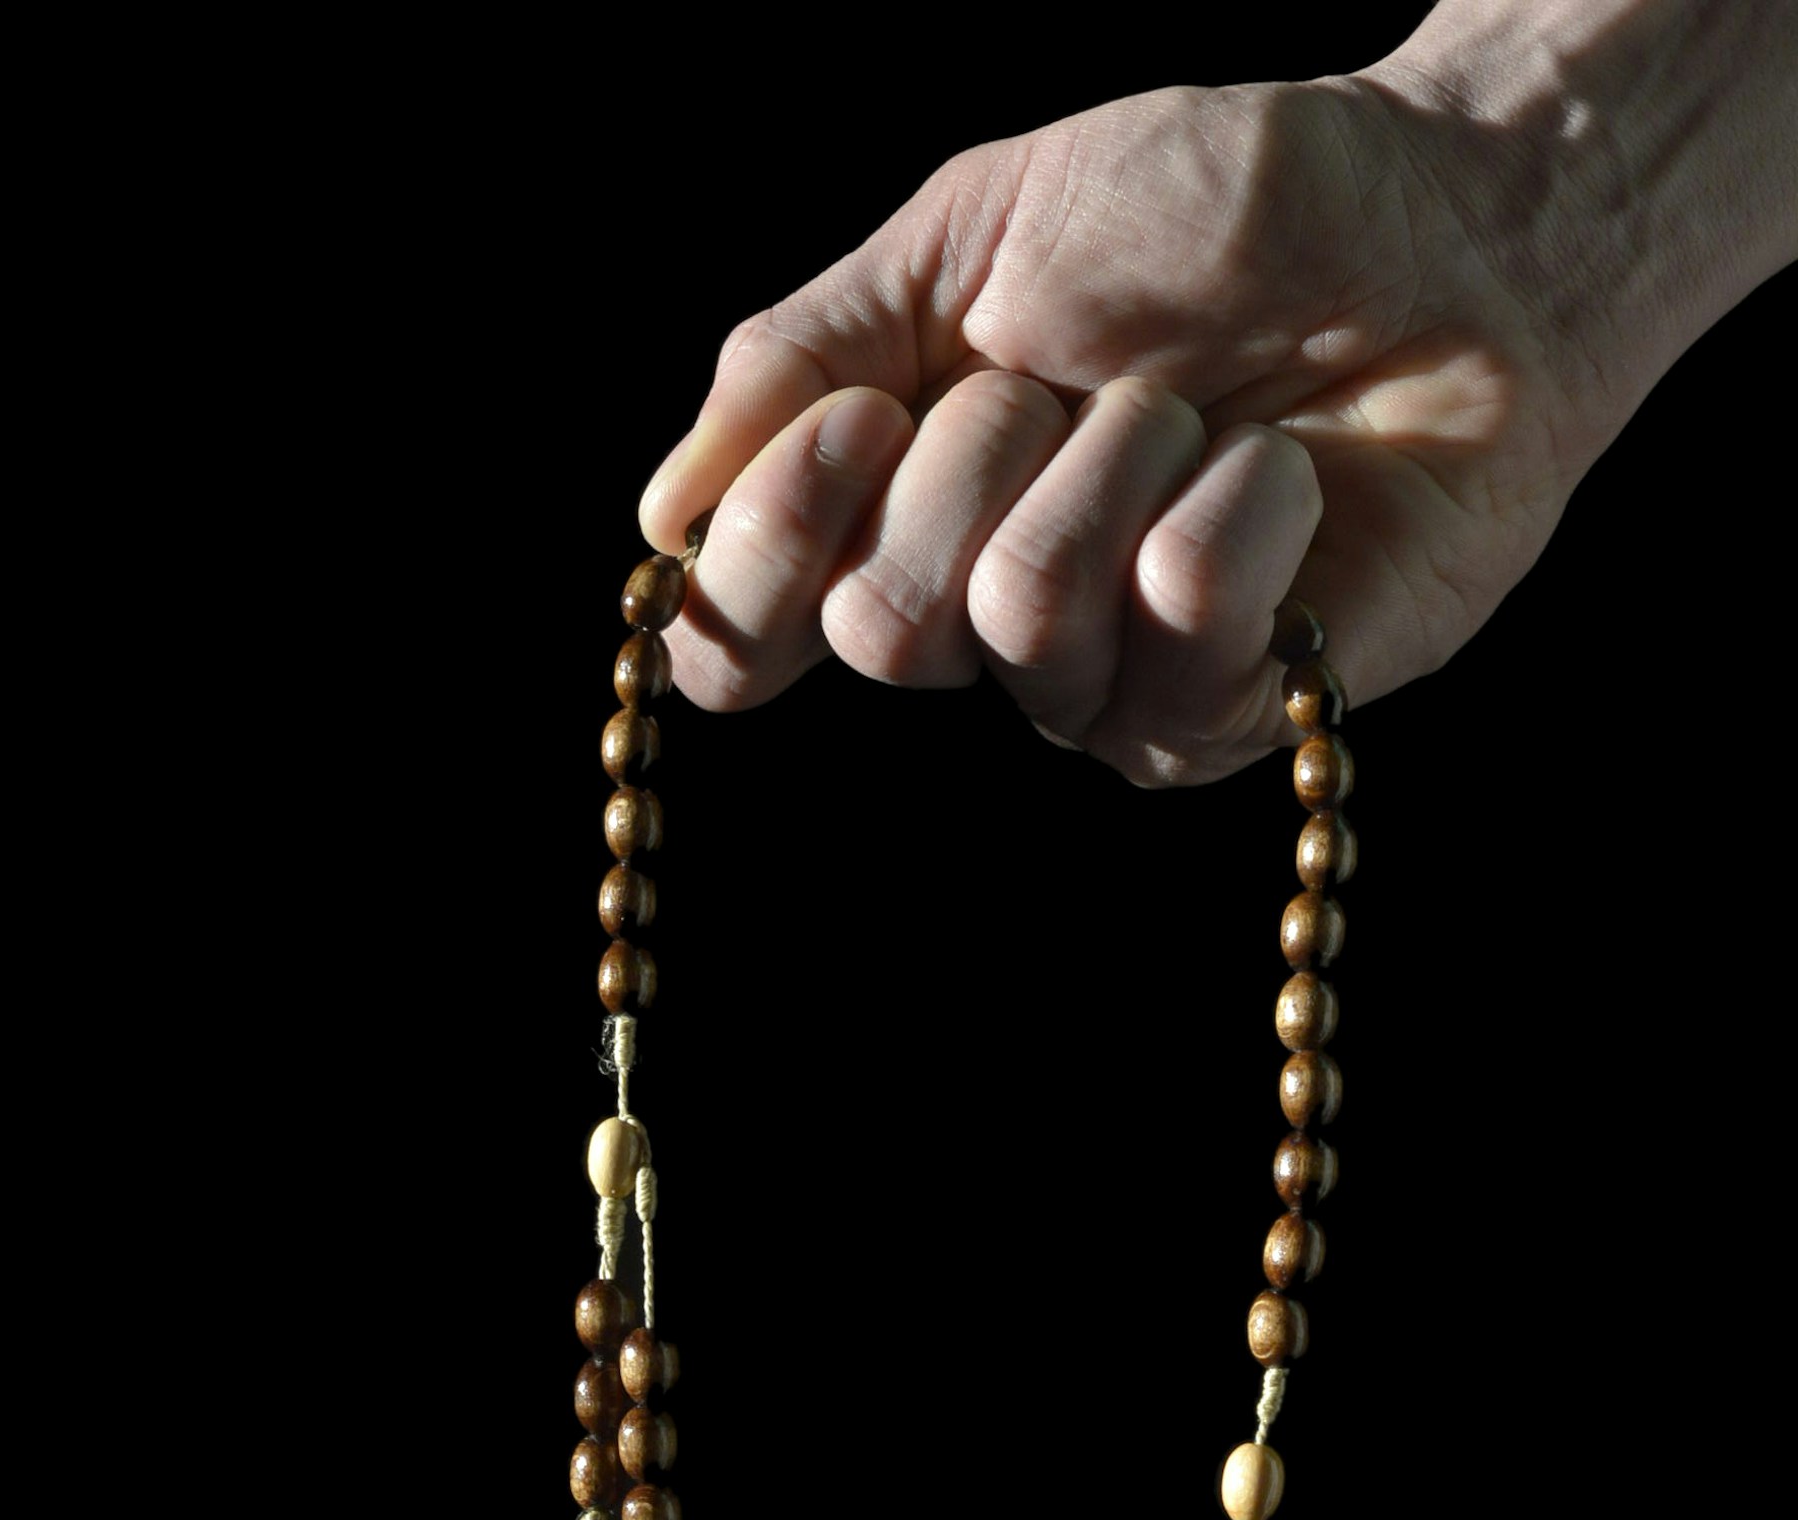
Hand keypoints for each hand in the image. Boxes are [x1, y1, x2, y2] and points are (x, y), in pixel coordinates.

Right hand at [637, 73, 1627, 786]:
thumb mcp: (975, 231)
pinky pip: (1174, 623)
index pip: (747, 637)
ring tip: (1204, 413)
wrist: (1446, 228)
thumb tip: (662, 512)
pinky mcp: (1228, 716)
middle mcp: (979, 626)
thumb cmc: (1220, 213)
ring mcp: (1103, 688)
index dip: (773, 540)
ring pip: (1022, 618)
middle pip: (881, 625)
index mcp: (894, 516)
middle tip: (1079, 379)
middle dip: (982, 455)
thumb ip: (807, 354)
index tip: (855, 422)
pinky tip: (1289, 475)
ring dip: (1120, 458)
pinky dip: (1238, 502)